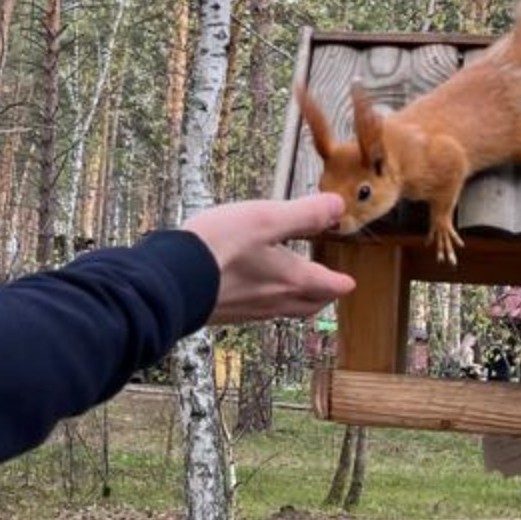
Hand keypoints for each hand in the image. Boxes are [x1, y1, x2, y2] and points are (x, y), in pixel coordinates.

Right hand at [183, 193, 354, 325]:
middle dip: (322, 296)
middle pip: (309, 305)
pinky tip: (254, 289)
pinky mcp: (226, 312)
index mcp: (292, 279)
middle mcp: (274, 300)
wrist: (172, 280)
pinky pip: (257, 310)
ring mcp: (249, 310)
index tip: (348, 281)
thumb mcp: (267, 218)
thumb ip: (305, 214)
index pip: (329, 286)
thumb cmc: (219, 248)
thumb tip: (338, 207)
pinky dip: (267, 301)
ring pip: (283, 309)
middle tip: (328, 287)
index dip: (341, 281)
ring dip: (296, 300)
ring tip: (295, 288)